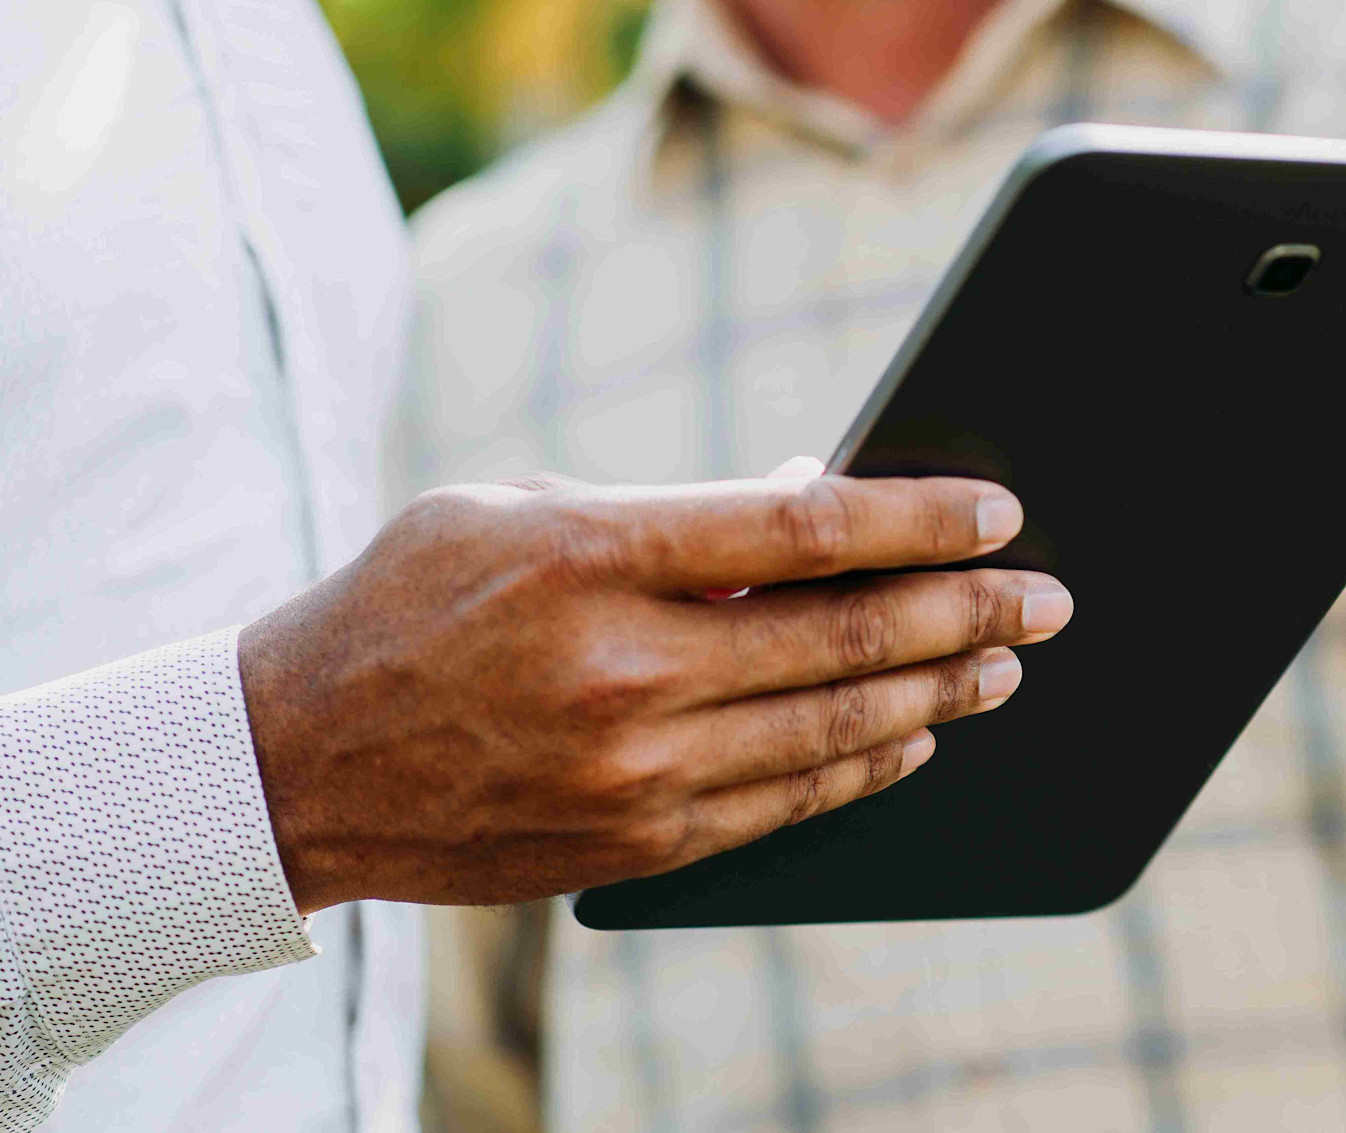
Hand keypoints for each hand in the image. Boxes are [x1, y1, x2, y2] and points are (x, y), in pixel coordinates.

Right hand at [239, 473, 1069, 910]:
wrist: (293, 762)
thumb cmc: (407, 600)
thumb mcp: (516, 509)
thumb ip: (669, 511)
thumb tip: (811, 499)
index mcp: (592, 556)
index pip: (801, 530)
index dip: (919, 519)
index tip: (999, 508)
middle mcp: (623, 670)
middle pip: (844, 637)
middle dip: (970, 613)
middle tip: (1052, 597)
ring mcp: (632, 771)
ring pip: (835, 728)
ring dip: (942, 693)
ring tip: (1007, 664)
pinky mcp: (634, 846)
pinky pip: (787, 804)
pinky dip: (866, 765)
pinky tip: (916, 736)